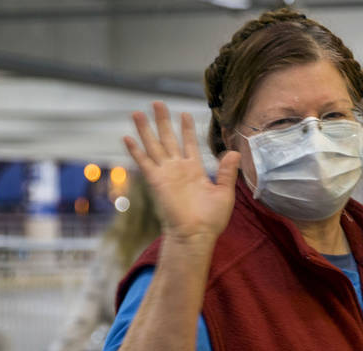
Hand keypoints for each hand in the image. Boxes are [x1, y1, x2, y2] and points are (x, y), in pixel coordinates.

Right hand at [124, 102, 241, 244]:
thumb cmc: (211, 219)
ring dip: (145, 129)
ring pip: (153, 146)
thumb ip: (227, 172)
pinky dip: (135, 150)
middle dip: (162, 121)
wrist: (196, 234)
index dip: (186, 129)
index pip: (189, 144)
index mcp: (195, 170)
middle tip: (157, 103)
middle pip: (168, 139)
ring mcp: (166, 174)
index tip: (184, 114)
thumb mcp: (225, 193)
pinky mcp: (156, 181)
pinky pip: (144, 162)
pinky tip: (127, 137)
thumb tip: (234, 152)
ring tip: (137, 112)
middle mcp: (178, 169)